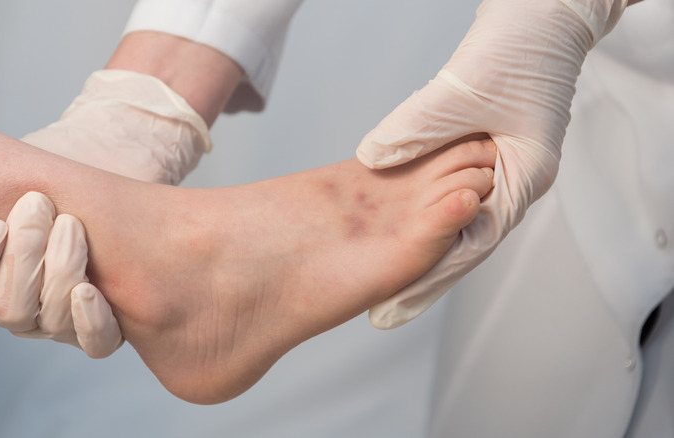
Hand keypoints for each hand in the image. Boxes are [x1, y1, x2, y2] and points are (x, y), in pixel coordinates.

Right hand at [0, 193, 122, 357]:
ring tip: (70, 225)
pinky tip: (88, 289)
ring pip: (50, 320)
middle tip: (37, 205)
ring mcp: (60, 322)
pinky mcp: (103, 327)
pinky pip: (95, 343)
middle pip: (8, 308)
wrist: (117, 193)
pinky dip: (90, 320)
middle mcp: (18, 308)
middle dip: (22, 255)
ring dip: (60, 269)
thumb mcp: (19, 180)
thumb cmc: (60, 185)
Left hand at [355, 0, 626, 328]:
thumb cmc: (522, 45)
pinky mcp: (484, 149)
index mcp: (524, 175)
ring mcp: (501, 166)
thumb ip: (416, 129)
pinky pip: (450, 189)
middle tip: (384, 306)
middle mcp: (513, 178)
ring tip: (387, 278)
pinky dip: (427, 209)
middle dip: (425, 274)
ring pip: (458, 218)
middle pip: (464, 240)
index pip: (472, 242)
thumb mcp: (461, 90)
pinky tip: (398, 223)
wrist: (542, 13)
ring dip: (425, 246)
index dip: (431, 277)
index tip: (395, 304)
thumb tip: (372, 160)